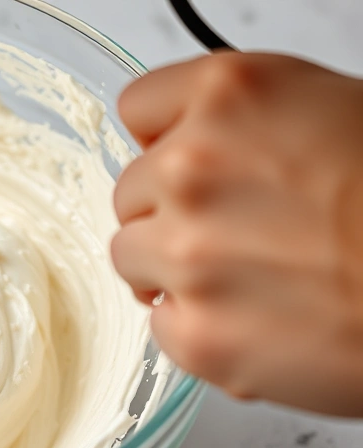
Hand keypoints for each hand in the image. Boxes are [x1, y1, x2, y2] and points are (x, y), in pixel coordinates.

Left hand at [112, 52, 362, 416]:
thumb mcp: (335, 116)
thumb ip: (245, 127)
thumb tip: (192, 145)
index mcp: (232, 96)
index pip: (139, 110)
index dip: (165, 141)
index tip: (182, 160)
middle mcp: (193, 167)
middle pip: (131, 190)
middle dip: (173, 211)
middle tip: (238, 230)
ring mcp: (185, 253)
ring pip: (132, 257)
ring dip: (176, 271)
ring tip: (252, 280)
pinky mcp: (195, 332)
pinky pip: (161, 324)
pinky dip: (199, 329)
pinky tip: (259, 321)